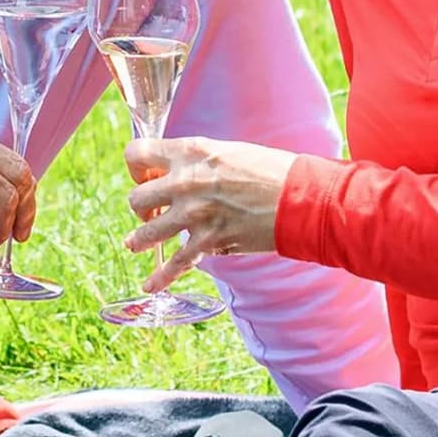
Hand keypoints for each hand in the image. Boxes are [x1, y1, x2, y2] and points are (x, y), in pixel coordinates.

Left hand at [123, 135, 292, 287]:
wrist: (301, 198)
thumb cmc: (273, 171)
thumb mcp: (229, 151)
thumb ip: (200, 161)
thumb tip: (182, 174)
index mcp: (191, 151)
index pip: (137, 153)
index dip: (136, 166)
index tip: (147, 176)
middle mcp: (186, 181)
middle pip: (136, 197)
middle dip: (140, 205)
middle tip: (153, 209)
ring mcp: (195, 214)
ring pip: (147, 232)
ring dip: (140, 239)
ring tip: (136, 244)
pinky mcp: (209, 242)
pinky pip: (176, 263)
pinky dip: (161, 278)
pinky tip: (151, 286)